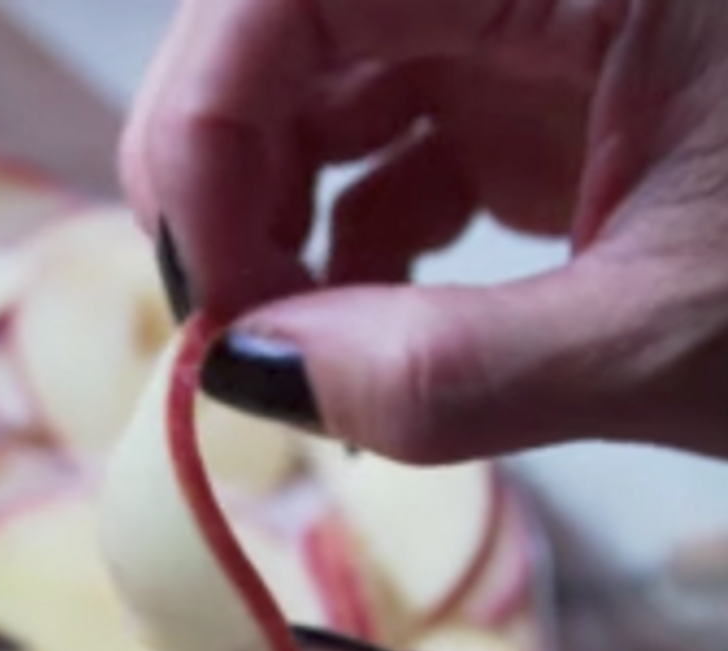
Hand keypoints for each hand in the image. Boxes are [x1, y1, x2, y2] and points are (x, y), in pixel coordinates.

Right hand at [120, 0, 727, 462]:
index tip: (201, 299)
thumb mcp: (682, 338)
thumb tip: (248, 382)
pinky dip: (347, 227)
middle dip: (223, 171)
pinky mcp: (544, 75)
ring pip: (321, 68)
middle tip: (229, 332)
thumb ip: (449, 372)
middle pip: (286, 12)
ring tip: (294, 342)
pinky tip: (364, 323)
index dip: (202, 123)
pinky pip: (390, 123)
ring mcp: (537, 7)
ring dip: (274, 205)